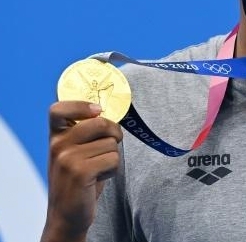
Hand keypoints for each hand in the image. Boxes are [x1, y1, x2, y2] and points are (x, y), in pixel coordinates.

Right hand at [41, 101, 122, 241]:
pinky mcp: (80, 172)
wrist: (67, 214)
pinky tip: (99, 178)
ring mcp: (67, 158)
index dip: (81, 105)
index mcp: (55, 137)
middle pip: (100, 123)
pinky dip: (113, 169)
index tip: (97, 110)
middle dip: (114, 133)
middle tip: (112, 144)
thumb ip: (86, 133)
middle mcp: (58, 145)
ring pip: (111, 143)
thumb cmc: (79, 179)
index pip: (58, 109)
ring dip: (112, 157)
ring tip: (98, 169)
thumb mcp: (75, 152)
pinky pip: (113, 159)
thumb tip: (111, 114)